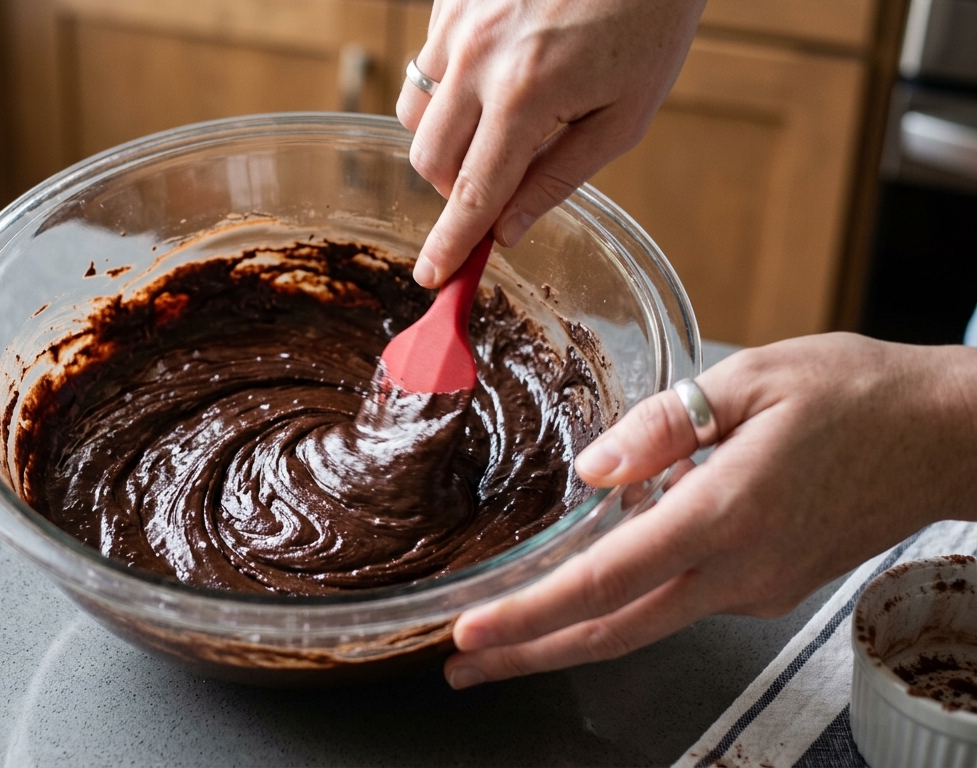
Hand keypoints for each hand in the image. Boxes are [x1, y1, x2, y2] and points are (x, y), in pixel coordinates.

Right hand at [398, 0, 704, 286]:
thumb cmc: (647, 23)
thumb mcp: (624, 115)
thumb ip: (559, 178)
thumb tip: (507, 230)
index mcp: (526, 96)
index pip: (472, 192)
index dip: (451, 242)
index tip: (432, 277)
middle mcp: (477, 59)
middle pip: (429, 160)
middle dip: (456, 187)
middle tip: (502, 179)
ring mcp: (456, 25)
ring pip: (413, 115)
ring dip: (446, 137)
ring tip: (499, 121)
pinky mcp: (448, 1)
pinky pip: (426, 66)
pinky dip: (451, 86)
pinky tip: (499, 68)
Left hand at [444, 333, 976, 688]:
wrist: (946, 437)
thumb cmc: (857, 394)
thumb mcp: (753, 378)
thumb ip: (662, 425)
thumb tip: (593, 469)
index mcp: (724, 513)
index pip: (603, 582)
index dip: (527, 613)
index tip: (470, 632)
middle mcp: (738, 569)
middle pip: (612, 633)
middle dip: (527, 655)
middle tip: (459, 668)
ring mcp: (756, 588)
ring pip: (644, 627)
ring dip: (568, 637)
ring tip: (505, 638)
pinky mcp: (769, 588)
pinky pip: (683, 602)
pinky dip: (626, 604)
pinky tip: (594, 581)